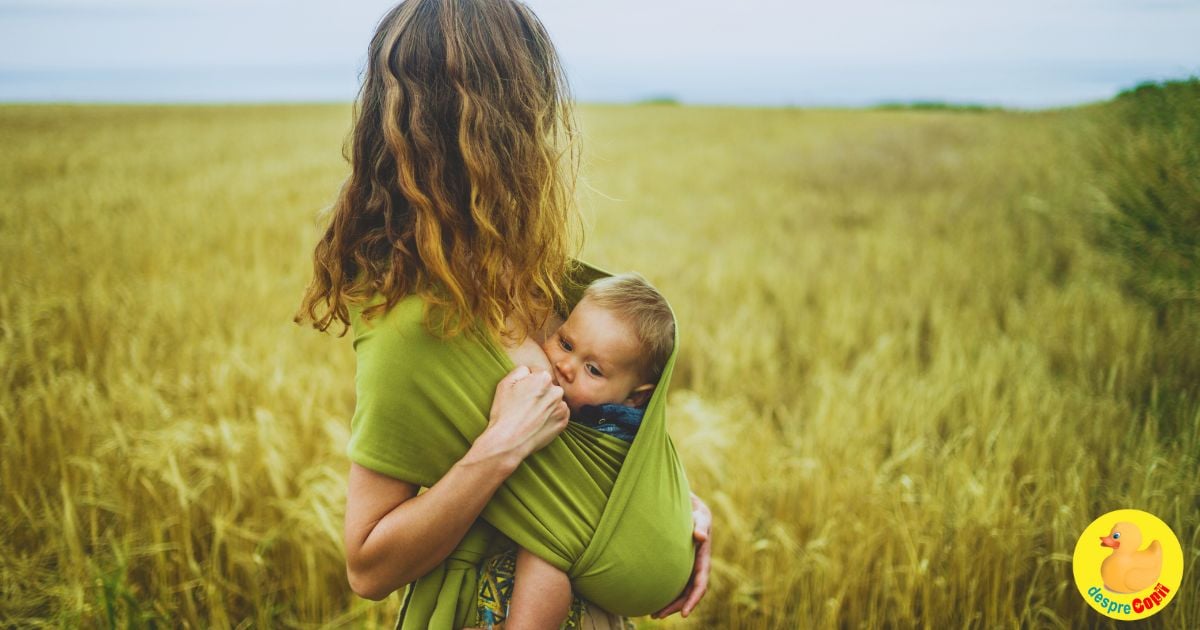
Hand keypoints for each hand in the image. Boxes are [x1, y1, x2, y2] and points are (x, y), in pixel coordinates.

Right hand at [472, 366, 569, 466]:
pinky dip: (550, 416)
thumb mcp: (505, 383)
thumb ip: (520, 370)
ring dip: (545, 405)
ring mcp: (562, 407)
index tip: (520, 394)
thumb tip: (529, 370)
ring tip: (530, 416)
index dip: (526, 383)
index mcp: (543, 378)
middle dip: (538, 393)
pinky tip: (537, 422)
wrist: (509, 441)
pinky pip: (558, 413)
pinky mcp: (563, 422)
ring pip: (553, 400)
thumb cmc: (505, 412)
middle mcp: (556, 391)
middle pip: (547, 387)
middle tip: (524, 406)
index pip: (537, 374)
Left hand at [652, 492, 711, 618]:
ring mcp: (688, 569)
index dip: (693, 600)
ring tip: (653, 614)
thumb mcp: (700, 517)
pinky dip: (665, 594)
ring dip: (669, 604)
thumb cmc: (695, 514)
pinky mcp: (679, 567)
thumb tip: (701, 536)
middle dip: (675, 607)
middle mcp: (696, 569)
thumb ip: (700, 526)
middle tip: (657, 615)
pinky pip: (674, 585)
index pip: (700, 585)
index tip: (684, 614)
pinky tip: (652, 600)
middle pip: (688, 594)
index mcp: (703, 560)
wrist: (690, 511)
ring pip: (680, 592)